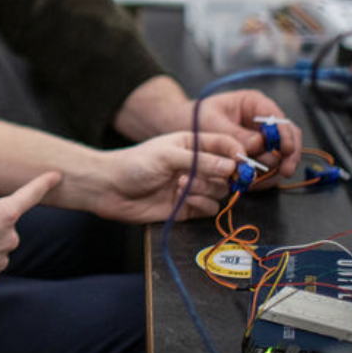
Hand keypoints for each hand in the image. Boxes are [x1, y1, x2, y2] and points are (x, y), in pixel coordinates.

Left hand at [93, 131, 243, 222]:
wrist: (111, 189)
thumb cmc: (134, 164)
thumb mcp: (168, 156)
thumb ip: (201, 161)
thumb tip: (232, 166)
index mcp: (193, 144)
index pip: (226, 145)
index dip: (237, 153)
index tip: (240, 161)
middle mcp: (197, 164)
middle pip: (228, 172)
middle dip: (218, 175)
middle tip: (196, 175)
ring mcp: (194, 186)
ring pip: (221, 191)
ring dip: (205, 189)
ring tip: (181, 185)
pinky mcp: (189, 206)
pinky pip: (210, 208)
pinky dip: (200, 204)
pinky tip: (180, 199)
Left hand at [191, 90, 303, 181]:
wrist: (180, 127)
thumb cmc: (194, 118)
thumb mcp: (211, 122)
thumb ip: (235, 134)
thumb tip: (259, 144)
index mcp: (253, 103)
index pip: (278, 118)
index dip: (284, 135)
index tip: (284, 151)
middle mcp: (261, 120)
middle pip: (289, 137)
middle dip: (288, 155)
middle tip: (285, 171)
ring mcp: (261, 138)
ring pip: (282, 155)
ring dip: (276, 169)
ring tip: (263, 179)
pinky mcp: (256, 154)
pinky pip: (269, 167)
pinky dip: (265, 177)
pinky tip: (255, 183)